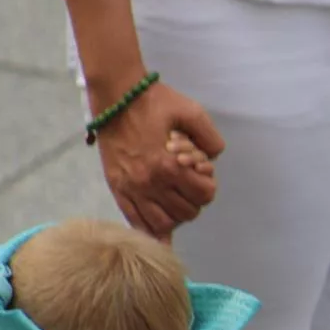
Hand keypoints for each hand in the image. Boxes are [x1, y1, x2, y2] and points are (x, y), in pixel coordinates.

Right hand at [93, 81, 223, 238]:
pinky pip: (134, 221)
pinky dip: (149, 231)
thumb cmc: (154, 102)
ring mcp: (131, 188)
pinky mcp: (117, 188)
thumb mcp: (191, 113)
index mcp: (169, 166)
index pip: (203, 196)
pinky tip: (159, 234)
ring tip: (174, 201)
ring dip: (175, 216)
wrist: (115, 95)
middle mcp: (150, 183)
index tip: (202, 176)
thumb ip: (210, 139)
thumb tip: (213, 160)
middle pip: (186, 213)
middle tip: (188, 187)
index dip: (208, 187)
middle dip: (193, 201)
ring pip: (162, 224)